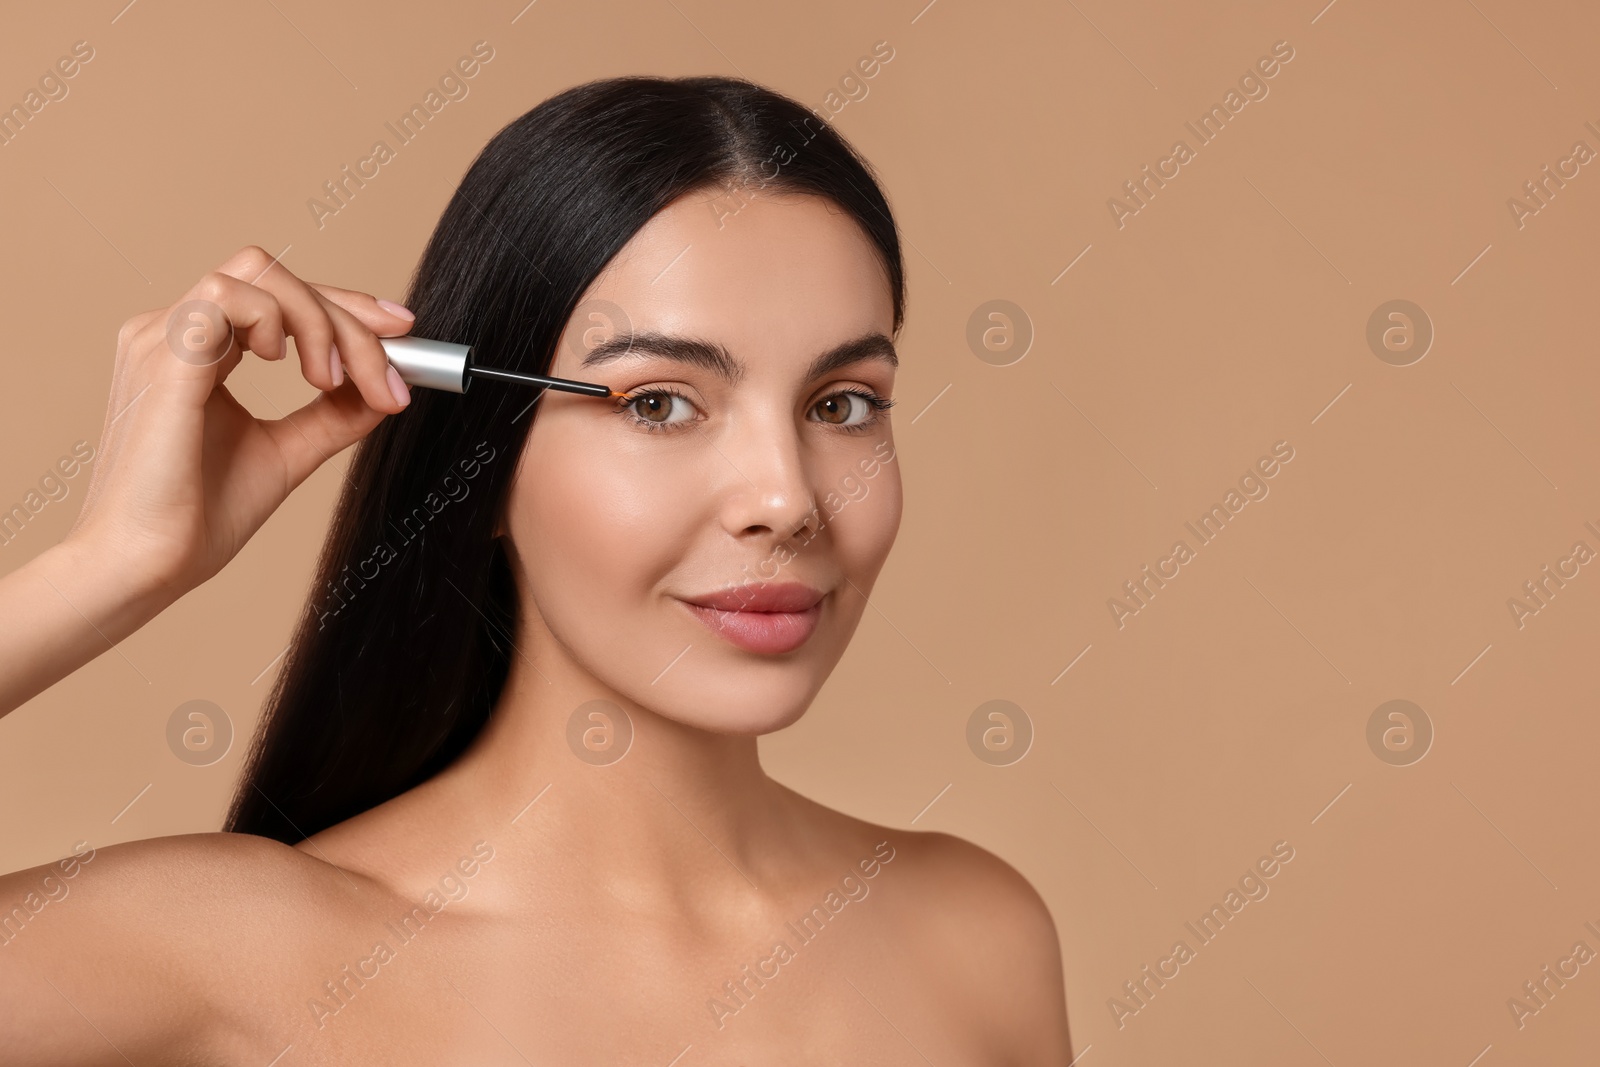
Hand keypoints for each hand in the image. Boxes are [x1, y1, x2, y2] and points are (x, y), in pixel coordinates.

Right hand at [66, 244, 416, 604]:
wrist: (148, 563)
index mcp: (196, 351)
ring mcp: (163, 337)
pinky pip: (227, 295)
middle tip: (389, 370)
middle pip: (272, 274)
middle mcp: (175, 333)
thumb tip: (386, 388)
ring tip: (329, 382)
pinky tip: (290, 370)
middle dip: (346, 312)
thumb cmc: (197, 517)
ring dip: (319, 320)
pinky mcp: (164, 354)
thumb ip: (332, 415)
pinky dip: (277, 320)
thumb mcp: (287, 452)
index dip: (342, 304)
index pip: (275, 296)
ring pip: (257, 275)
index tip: (399, 332)